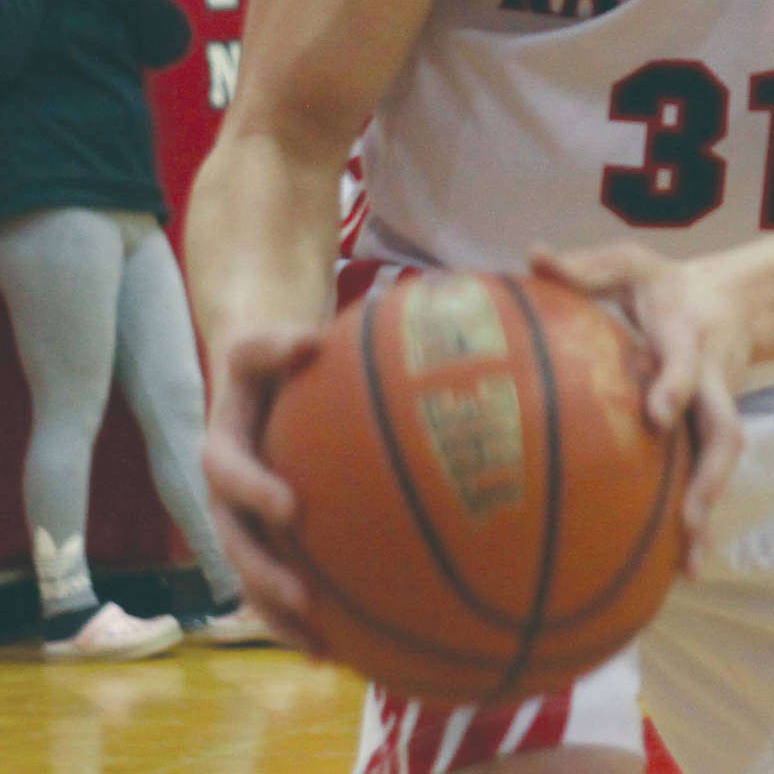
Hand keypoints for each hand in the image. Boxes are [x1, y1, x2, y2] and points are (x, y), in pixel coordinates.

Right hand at [200, 325, 327, 654]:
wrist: (254, 379)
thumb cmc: (269, 361)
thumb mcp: (263, 344)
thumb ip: (278, 341)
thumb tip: (312, 339)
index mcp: (221, 448)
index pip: (227, 472)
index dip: (253, 490)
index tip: (290, 505)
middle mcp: (222, 496)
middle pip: (233, 544)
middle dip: (264, 574)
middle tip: (303, 597)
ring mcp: (239, 524)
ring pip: (249, 579)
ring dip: (277, 614)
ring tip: (318, 646)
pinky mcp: (261, 542)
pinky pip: (274, 585)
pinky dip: (298, 618)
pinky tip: (337, 649)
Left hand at [531, 244, 748, 576]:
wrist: (736, 303)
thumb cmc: (665, 287)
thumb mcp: (631, 264)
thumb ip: (588, 267)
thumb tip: (533, 257)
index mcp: (687, 339)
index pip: (684, 365)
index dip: (674, 388)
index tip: (656, 416)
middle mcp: (709, 382)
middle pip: (723, 430)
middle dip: (710, 473)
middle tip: (689, 514)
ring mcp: (715, 413)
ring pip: (720, 466)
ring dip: (708, 513)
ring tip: (688, 567)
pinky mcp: (710, 437)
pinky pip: (707, 481)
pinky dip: (697, 525)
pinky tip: (677, 570)